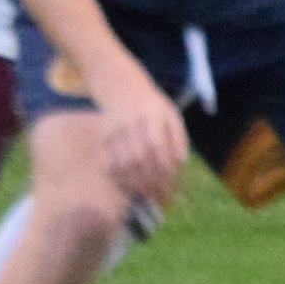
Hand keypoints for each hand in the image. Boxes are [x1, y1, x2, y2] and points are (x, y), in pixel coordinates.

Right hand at [88, 73, 189, 210]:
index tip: (170, 189)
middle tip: (157, 199)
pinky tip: (126, 187)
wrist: (119, 84)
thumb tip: (181, 163)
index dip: (164, 171)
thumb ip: (178, 137)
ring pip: (123, 163)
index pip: (159, 149)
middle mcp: (133, 123)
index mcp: (154, 116)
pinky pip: (109, 161)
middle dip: (150, 183)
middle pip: (141, 159)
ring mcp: (116, 129)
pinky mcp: (103, 135)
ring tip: (143, 196)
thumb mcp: (170, 113)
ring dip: (134, 184)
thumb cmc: (150, 103)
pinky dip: (117, 177)